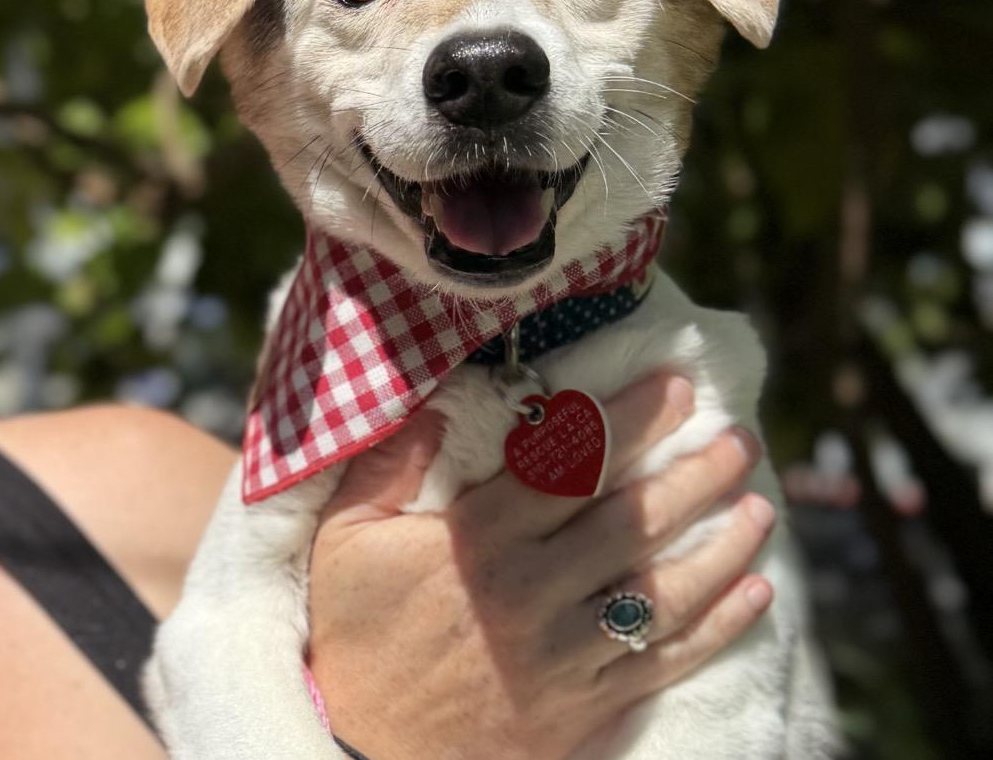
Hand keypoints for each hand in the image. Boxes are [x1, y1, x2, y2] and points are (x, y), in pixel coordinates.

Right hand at [308, 374, 774, 759]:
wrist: (362, 753)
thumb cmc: (359, 632)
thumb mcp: (348, 539)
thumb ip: (388, 465)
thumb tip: (433, 400)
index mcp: (479, 542)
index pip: (572, 466)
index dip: (630, 420)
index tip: (677, 387)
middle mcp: (531, 593)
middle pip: (633, 522)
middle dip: (695, 475)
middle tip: (739, 439)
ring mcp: (563, 657)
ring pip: (663, 593)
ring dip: (722, 547)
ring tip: (763, 506)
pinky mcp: (583, 709)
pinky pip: (664, 664)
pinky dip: (716, 628)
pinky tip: (755, 594)